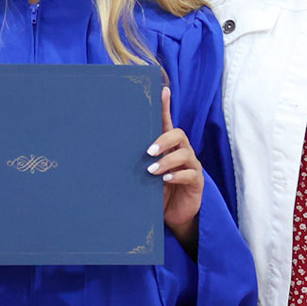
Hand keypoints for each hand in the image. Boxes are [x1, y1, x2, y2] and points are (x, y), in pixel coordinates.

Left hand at [147, 86, 203, 244]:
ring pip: (185, 154)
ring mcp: (191, 166)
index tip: (162, 91)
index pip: (167, 123)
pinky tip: (166, 180)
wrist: (172, 215)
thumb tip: (109, 150)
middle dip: (164, 140)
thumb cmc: (155, 191)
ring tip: (152, 170)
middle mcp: (182, 152)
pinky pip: (191, 174)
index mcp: (168, 147)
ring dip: (167, 161)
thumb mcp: (144, 174)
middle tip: (148, 151)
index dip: (165, 107)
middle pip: (179, 135)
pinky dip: (178, 175)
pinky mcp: (196, 182)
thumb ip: (136, 162)